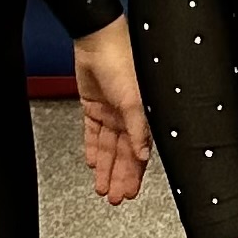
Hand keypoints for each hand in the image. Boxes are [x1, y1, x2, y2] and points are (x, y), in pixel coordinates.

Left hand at [73, 16, 152, 206]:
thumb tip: (144, 155)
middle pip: (123, 154)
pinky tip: (93, 164)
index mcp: (143, 113)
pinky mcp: (93, 106)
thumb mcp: (133, 98)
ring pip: (108, 148)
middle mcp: (128, 115)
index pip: (140, 151)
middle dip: (120, 176)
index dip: (136, 173)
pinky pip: (93, 134)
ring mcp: (110, 112)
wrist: (97, 39)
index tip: (132, 192)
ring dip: (106, 168)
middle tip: (116, 198)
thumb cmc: (123, 59)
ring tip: (103, 188)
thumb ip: (139, 129)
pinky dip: (93, 149)